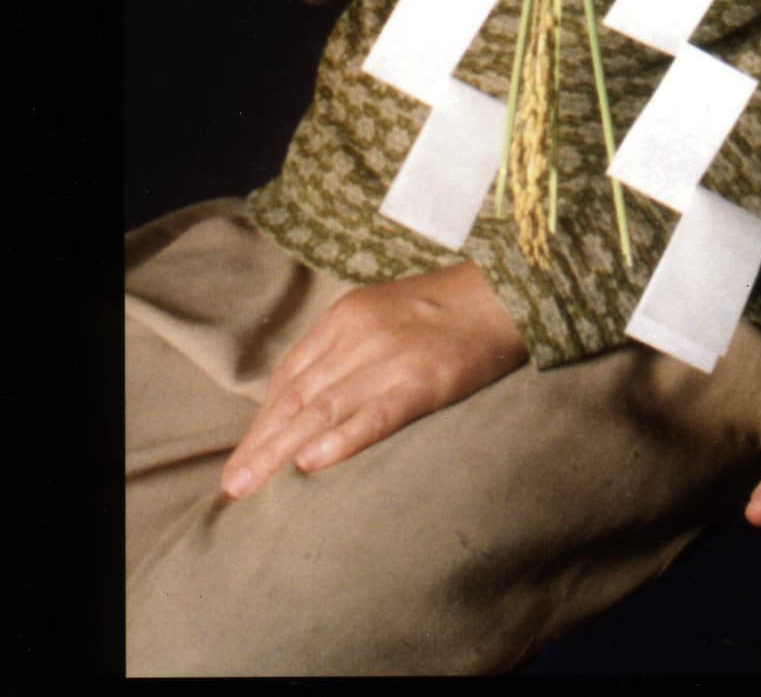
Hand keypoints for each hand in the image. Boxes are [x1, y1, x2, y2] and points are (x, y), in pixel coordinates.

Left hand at [220, 264, 525, 496]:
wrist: (510, 289)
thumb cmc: (447, 307)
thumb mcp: (384, 312)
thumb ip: (346, 349)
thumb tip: (307, 403)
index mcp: (347, 316)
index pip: (290, 377)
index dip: (261, 422)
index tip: (241, 459)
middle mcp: (360, 334)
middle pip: (297, 397)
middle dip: (261, 445)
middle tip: (233, 486)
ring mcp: (391, 356)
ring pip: (323, 411)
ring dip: (281, 453)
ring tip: (252, 487)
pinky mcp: (423, 379)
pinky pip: (374, 415)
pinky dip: (340, 440)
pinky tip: (312, 464)